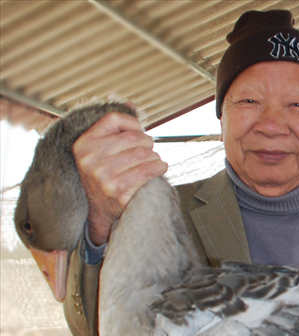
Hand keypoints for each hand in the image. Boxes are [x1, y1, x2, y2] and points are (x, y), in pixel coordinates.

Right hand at [73, 110, 166, 244]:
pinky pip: (148, 170)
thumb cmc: (105, 176)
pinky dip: (159, 167)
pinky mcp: (118, 190)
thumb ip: (115, 128)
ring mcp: (103, 175)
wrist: (100, 211)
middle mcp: (90, 159)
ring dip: (154, 157)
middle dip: (147, 143)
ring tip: (153, 162)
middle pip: (134, 138)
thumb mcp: (101, 151)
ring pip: (144, 154)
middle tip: (148, 151)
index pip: (114, 119)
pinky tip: (159, 168)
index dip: (133, 124)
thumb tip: (131, 104)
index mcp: (84, 144)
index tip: (139, 133)